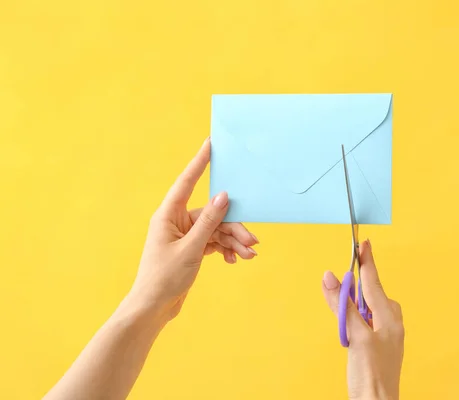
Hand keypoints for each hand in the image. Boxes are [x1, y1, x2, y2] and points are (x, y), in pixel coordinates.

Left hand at [128, 137, 258, 321]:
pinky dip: (226, 249)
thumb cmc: (163, 278)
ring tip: (249, 255)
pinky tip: (234, 260)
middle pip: (212, 213)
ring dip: (233, 241)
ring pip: (216, 229)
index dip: (200, 162)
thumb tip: (223, 196)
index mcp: (168, 215)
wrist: (153, 308)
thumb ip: (208, 221)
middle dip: (233, 226)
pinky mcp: (192, 248)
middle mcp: (177, 221)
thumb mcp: (191, 249)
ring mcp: (185, 235)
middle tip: (252, 241)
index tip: (210, 143)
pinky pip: (214, 241)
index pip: (187, 181)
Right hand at [322, 240, 403, 399]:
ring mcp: (387, 333)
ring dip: (355, 302)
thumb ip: (343, 306)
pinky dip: (357, 315)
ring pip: (368, 306)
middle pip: (371, 292)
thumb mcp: (355, 336)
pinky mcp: (380, 343)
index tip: (364, 243)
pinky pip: (368, 319)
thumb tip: (330, 277)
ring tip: (344, 306)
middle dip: (357, 283)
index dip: (367, 261)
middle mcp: (391, 321)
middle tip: (344, 274)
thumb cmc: (371, 375)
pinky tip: (351, 322)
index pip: (374, 281)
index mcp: (389, 316)